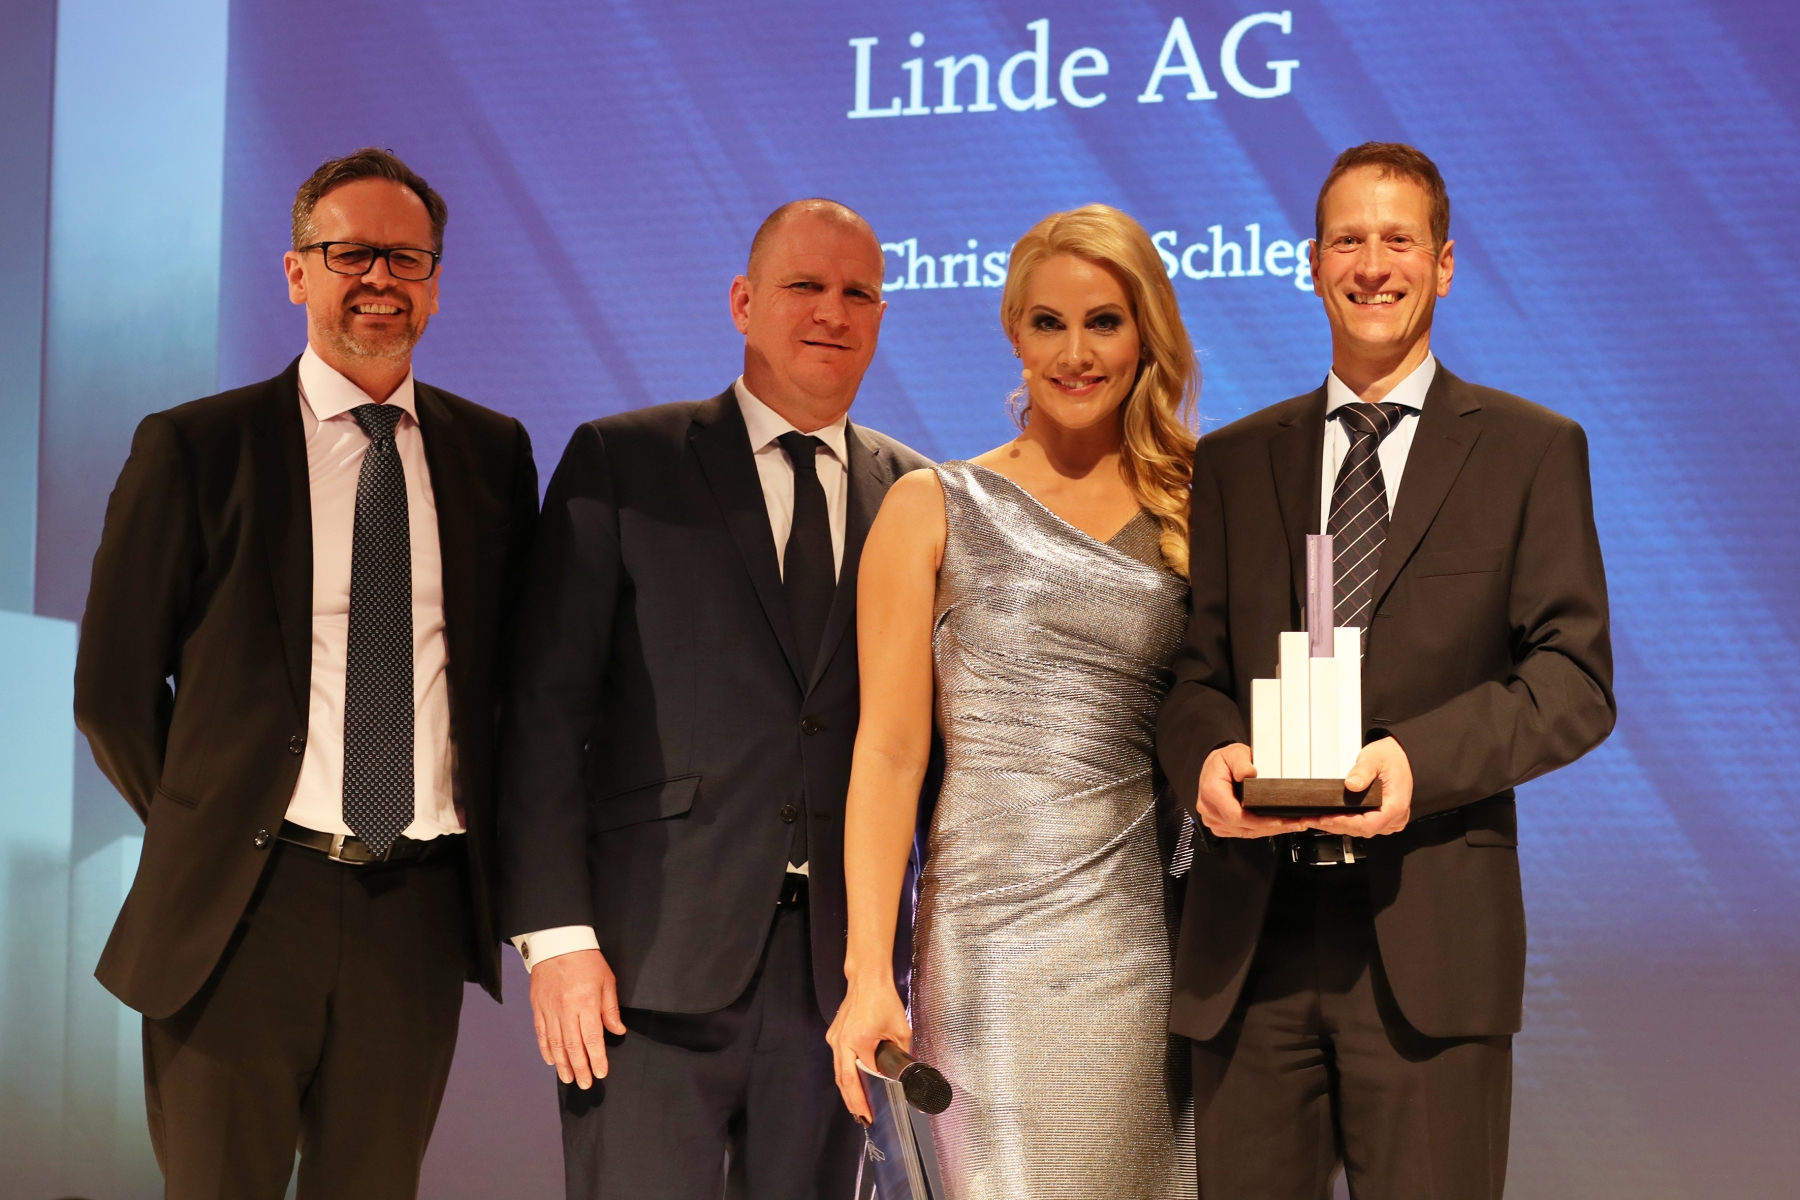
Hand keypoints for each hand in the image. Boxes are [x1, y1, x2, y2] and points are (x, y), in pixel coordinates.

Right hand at [528, 948, 626, 1088]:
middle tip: (585, 1084)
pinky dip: (546, 1049)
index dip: (597, 1058)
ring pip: (555, 1044)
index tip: (601, 1073)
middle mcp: (566, 1010)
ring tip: (569, 1078)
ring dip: (562, 1064)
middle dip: (580, 1068)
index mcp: (586, 1003)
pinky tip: (551, 1060)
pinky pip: (541, 1033)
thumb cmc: (586, 960)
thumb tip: (617, 1031)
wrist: (557, 942)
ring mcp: (549, 1010)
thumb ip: (610, 1008)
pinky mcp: (538, 1007)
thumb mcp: (607, 980)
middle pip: (573, 1046)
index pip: (592, 1038)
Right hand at [825, 973, 912, 1125]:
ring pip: (839, 1073)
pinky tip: (852, 1087)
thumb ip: (902, 1052)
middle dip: (853, 1102)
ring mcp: (835, 1039)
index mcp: (859, 1040)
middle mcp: (842, 1042)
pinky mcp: (834, 1035)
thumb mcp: (900, 1028)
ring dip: (847, 1092)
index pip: (865, 1074)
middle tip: (863, 1119)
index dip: (870, 1094)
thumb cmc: (883, 999)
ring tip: (856, 1109)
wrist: (867, 978)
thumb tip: (905, 1071)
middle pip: (845, 1080)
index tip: (874, 1112)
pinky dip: (845, 1077)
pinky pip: (838, 1061)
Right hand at [1196, 743, 1312, 838]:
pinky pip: (1244, 832)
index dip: (1259, 821)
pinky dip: (1263, 830)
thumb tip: (1249, 773)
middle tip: (1298, 822)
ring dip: (1271, 830)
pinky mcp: (1222, 826)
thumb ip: (1241, 762)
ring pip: (1246, 832)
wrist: (1214, 768)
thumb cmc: (1223, 762)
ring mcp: (1216, 820)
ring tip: (1294, 824)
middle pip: (1244, 827)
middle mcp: (1211, 810)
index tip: (1279, 820)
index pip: (1235, 815)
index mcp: (1212, 792)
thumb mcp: (1234, 753)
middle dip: (1273, 826)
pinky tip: (1279, 825)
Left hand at [1311, 736, 1413, 837]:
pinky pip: (1362, 826)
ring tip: (1314, 820)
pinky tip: (1329, 819)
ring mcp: (1389, 820)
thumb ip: (1363, 771)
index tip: (1326, 819)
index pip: (1369, 824)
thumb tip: (1351, 784)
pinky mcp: (1381, 818)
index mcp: (1396, 805)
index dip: (1345, 823)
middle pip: (1362, 830)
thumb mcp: (1375, 759)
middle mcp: (1395, 817)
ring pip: (1361, 830)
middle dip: (1335, 825)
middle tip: (1311, 820)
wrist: (1401, 756)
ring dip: (1337, 826)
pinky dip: (1345, 823)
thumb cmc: (1392, 758)